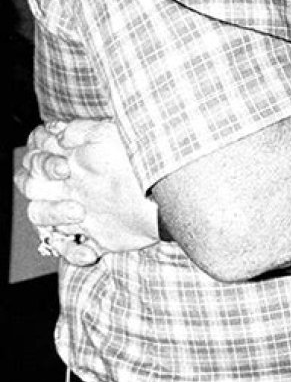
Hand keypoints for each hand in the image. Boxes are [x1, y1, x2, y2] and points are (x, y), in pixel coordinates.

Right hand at [14, 120, 159, 260]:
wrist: (169, 196)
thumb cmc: (142, 160)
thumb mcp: (115, 136)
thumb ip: (84, 130)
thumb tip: (59, 132)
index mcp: (72, 159)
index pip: (34, 159)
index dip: (41, 162)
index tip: (65, 166)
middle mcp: (70, 184)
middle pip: (31, 186)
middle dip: (44, 191)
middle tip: (74, 196)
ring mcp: (77, 211)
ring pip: (40, 216)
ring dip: (54, 217)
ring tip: (80, 216)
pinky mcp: (92, 235)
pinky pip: (66, 248)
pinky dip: (73, 251)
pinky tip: (91, 249)